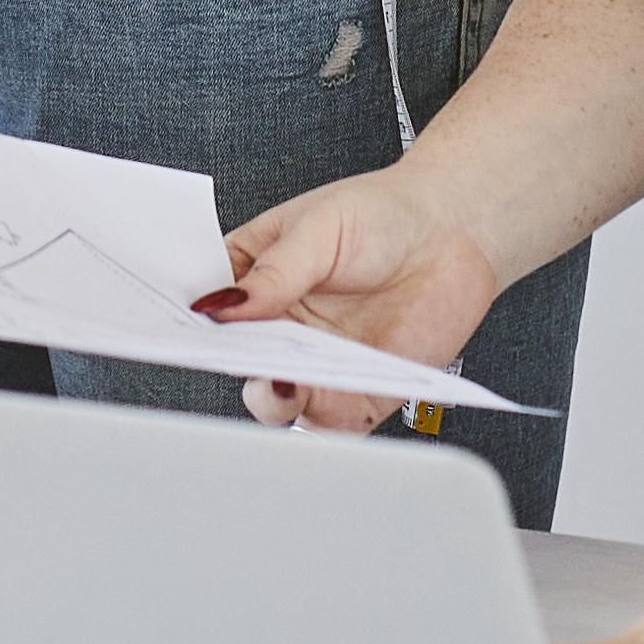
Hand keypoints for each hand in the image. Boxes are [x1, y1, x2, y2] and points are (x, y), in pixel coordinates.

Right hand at [214, 161, 509, 438]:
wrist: (457, 233)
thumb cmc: (385, 215)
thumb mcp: (319, 227)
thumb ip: (274, 272)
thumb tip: (221, 306)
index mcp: (255, 279)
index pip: (207, 307)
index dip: (189, 321)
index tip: (186, 326)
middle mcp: (280, 329)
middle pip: (234, 361)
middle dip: (228, 362)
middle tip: (235, 352)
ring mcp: (316, 364)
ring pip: (273, 403)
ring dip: (270, 397)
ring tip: (283, 375)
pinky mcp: (357, 394)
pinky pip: (328, 426)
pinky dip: (319, 428)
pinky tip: (324, 401)